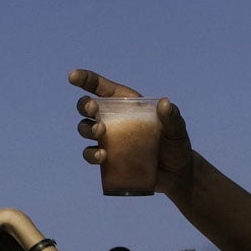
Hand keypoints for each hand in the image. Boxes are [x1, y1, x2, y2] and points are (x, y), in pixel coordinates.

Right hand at [69, 70, 195, 194]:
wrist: (176, 174)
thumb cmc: (176, 145)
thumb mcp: (177, 130)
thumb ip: (172, 117)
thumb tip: (164, 104)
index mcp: (126, 103)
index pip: (101, 87)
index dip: (85, 79)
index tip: (73, 76)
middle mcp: (113, 118)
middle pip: (87, 107)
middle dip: (85, 105)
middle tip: (94, 110)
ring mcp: (108, 139)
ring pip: (84, 129)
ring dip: (86, 129)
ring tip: (100, 134)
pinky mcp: (107, 159)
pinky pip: (90, 154)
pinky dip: (91, 154)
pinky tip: (102, 156)